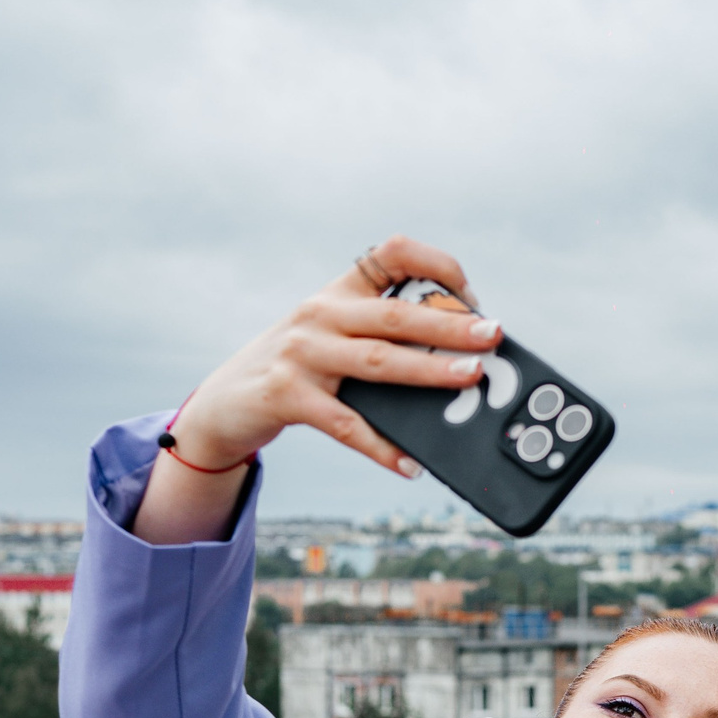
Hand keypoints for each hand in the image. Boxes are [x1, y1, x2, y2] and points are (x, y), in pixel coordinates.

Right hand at [137, 235, 501, 544]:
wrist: (224, 403)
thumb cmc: (295, 370)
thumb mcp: (331, 338)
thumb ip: (380, 340)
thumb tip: (456, 363)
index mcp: (338, 293)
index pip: (390, 253)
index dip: (435, 265)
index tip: (469, 291)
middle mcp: (320, 315)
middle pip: (396, 315)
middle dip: (450, 324)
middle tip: (492, 334)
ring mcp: (302, 355)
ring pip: (378, 362)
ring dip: (428, 370)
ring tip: (467, 378)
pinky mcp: (287, 396)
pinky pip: (346, 424)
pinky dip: (382, 446)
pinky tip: (411, 463)